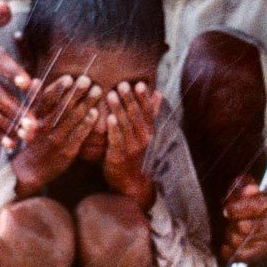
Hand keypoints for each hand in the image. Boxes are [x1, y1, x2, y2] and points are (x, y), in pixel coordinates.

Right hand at [10, 75, 99, 195]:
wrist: (29, 171)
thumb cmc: (32, 142)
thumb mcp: (29, 121)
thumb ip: (34, 102)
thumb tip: (36, 81)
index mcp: (35, 119)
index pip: (46, 100)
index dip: (57, 88)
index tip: (68, 78)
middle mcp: (45, 128)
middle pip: (62, 106)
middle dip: (75, 92)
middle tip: (86, 79)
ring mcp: (56, 140)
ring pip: (72, 119)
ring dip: (86, 103)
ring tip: (96, 91)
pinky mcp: (66, 151)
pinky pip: (78, 135)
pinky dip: (87, 123)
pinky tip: (95, 113)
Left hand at [100, 81, 159, 208]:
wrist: (129, 182)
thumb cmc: (134, 153)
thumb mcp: (144, 133)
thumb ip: (150, 113)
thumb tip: (158, 93)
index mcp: (148, 131)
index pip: (148, 112)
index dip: (144, 98)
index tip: (139, 84)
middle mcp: (143, 139)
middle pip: (136, 116)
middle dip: (129, 99)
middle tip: (121, 85)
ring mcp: (132, 148)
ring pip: (125, 125)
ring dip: (118, 109)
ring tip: (110, 95)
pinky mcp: (119, 157)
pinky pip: (117, 140)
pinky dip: (114, 129)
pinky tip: (109, 118)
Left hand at [220, 177, 266, 263]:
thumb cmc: (255, 198)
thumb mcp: (249, 186)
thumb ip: (245, 186)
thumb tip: (248, 190)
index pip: (258, 205)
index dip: (239, 209)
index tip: (225, 210)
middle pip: (250, 226)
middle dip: (233, 224)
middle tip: (227, 222)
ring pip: (247, 241)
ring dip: (231, 237)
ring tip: (227, 231)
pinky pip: (248, 255)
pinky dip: (233, 252)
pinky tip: (225, 247)